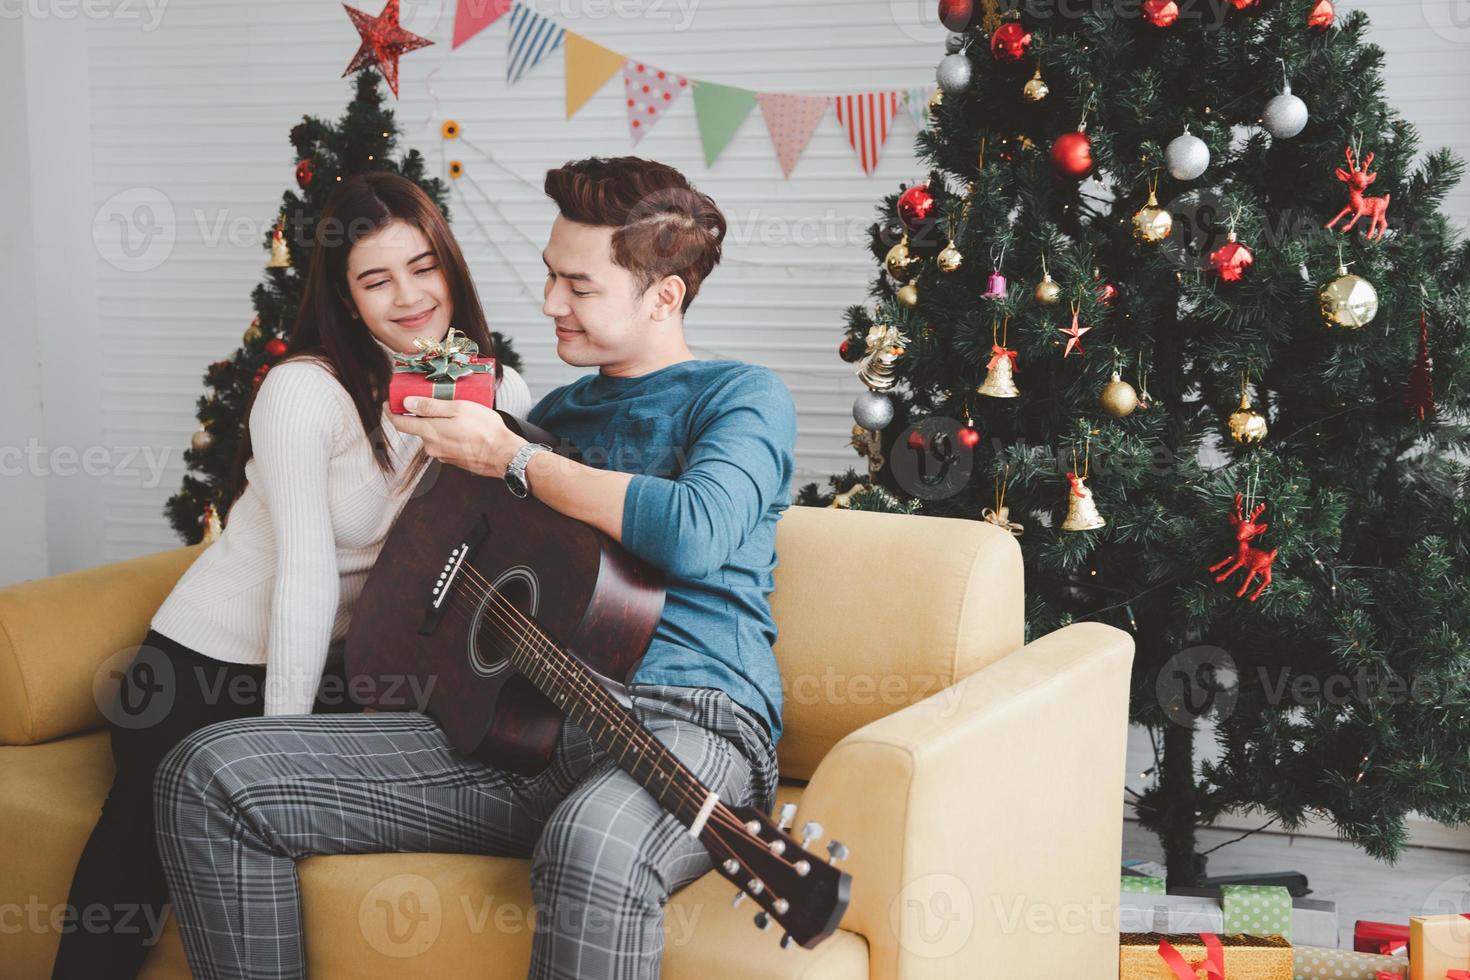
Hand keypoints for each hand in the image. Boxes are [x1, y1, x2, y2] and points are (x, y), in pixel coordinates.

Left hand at [388, 396, 526, 478]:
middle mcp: (432, 447)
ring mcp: (442, 455)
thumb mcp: (459, 409)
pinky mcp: (453, 460)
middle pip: (417, 428)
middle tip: (432, 398)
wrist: (505, 456)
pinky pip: (444, 443)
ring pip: (433, 435)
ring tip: (454, 411)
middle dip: (420, 414)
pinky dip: (448, 433)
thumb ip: (431, 406)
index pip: (400, 423)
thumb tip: (407, 403)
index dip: (391, 411)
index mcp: (430, 432)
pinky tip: (463, 426)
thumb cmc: (486, 430)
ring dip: (438, 423)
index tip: (389, 402)